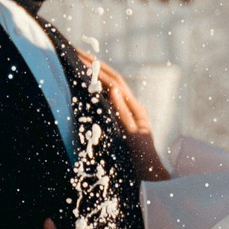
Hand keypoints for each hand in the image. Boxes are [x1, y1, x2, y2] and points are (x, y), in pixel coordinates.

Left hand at [90, 58, 167, 180]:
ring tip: (88, 62)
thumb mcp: (117, 133)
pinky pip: (128, 116)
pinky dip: (120, 102)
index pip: (113, 81)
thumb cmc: (132, 159)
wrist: (151, 177)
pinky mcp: (137, 135)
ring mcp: (137, 121)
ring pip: (121, 92)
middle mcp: (136, 109)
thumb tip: (95, 103)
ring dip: (104, 76)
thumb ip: (111, 117)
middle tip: (77, 50)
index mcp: (131, 108)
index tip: (80, 54)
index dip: (97, 66)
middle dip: (96, 64)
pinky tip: (111, 90)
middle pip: (116, 80)